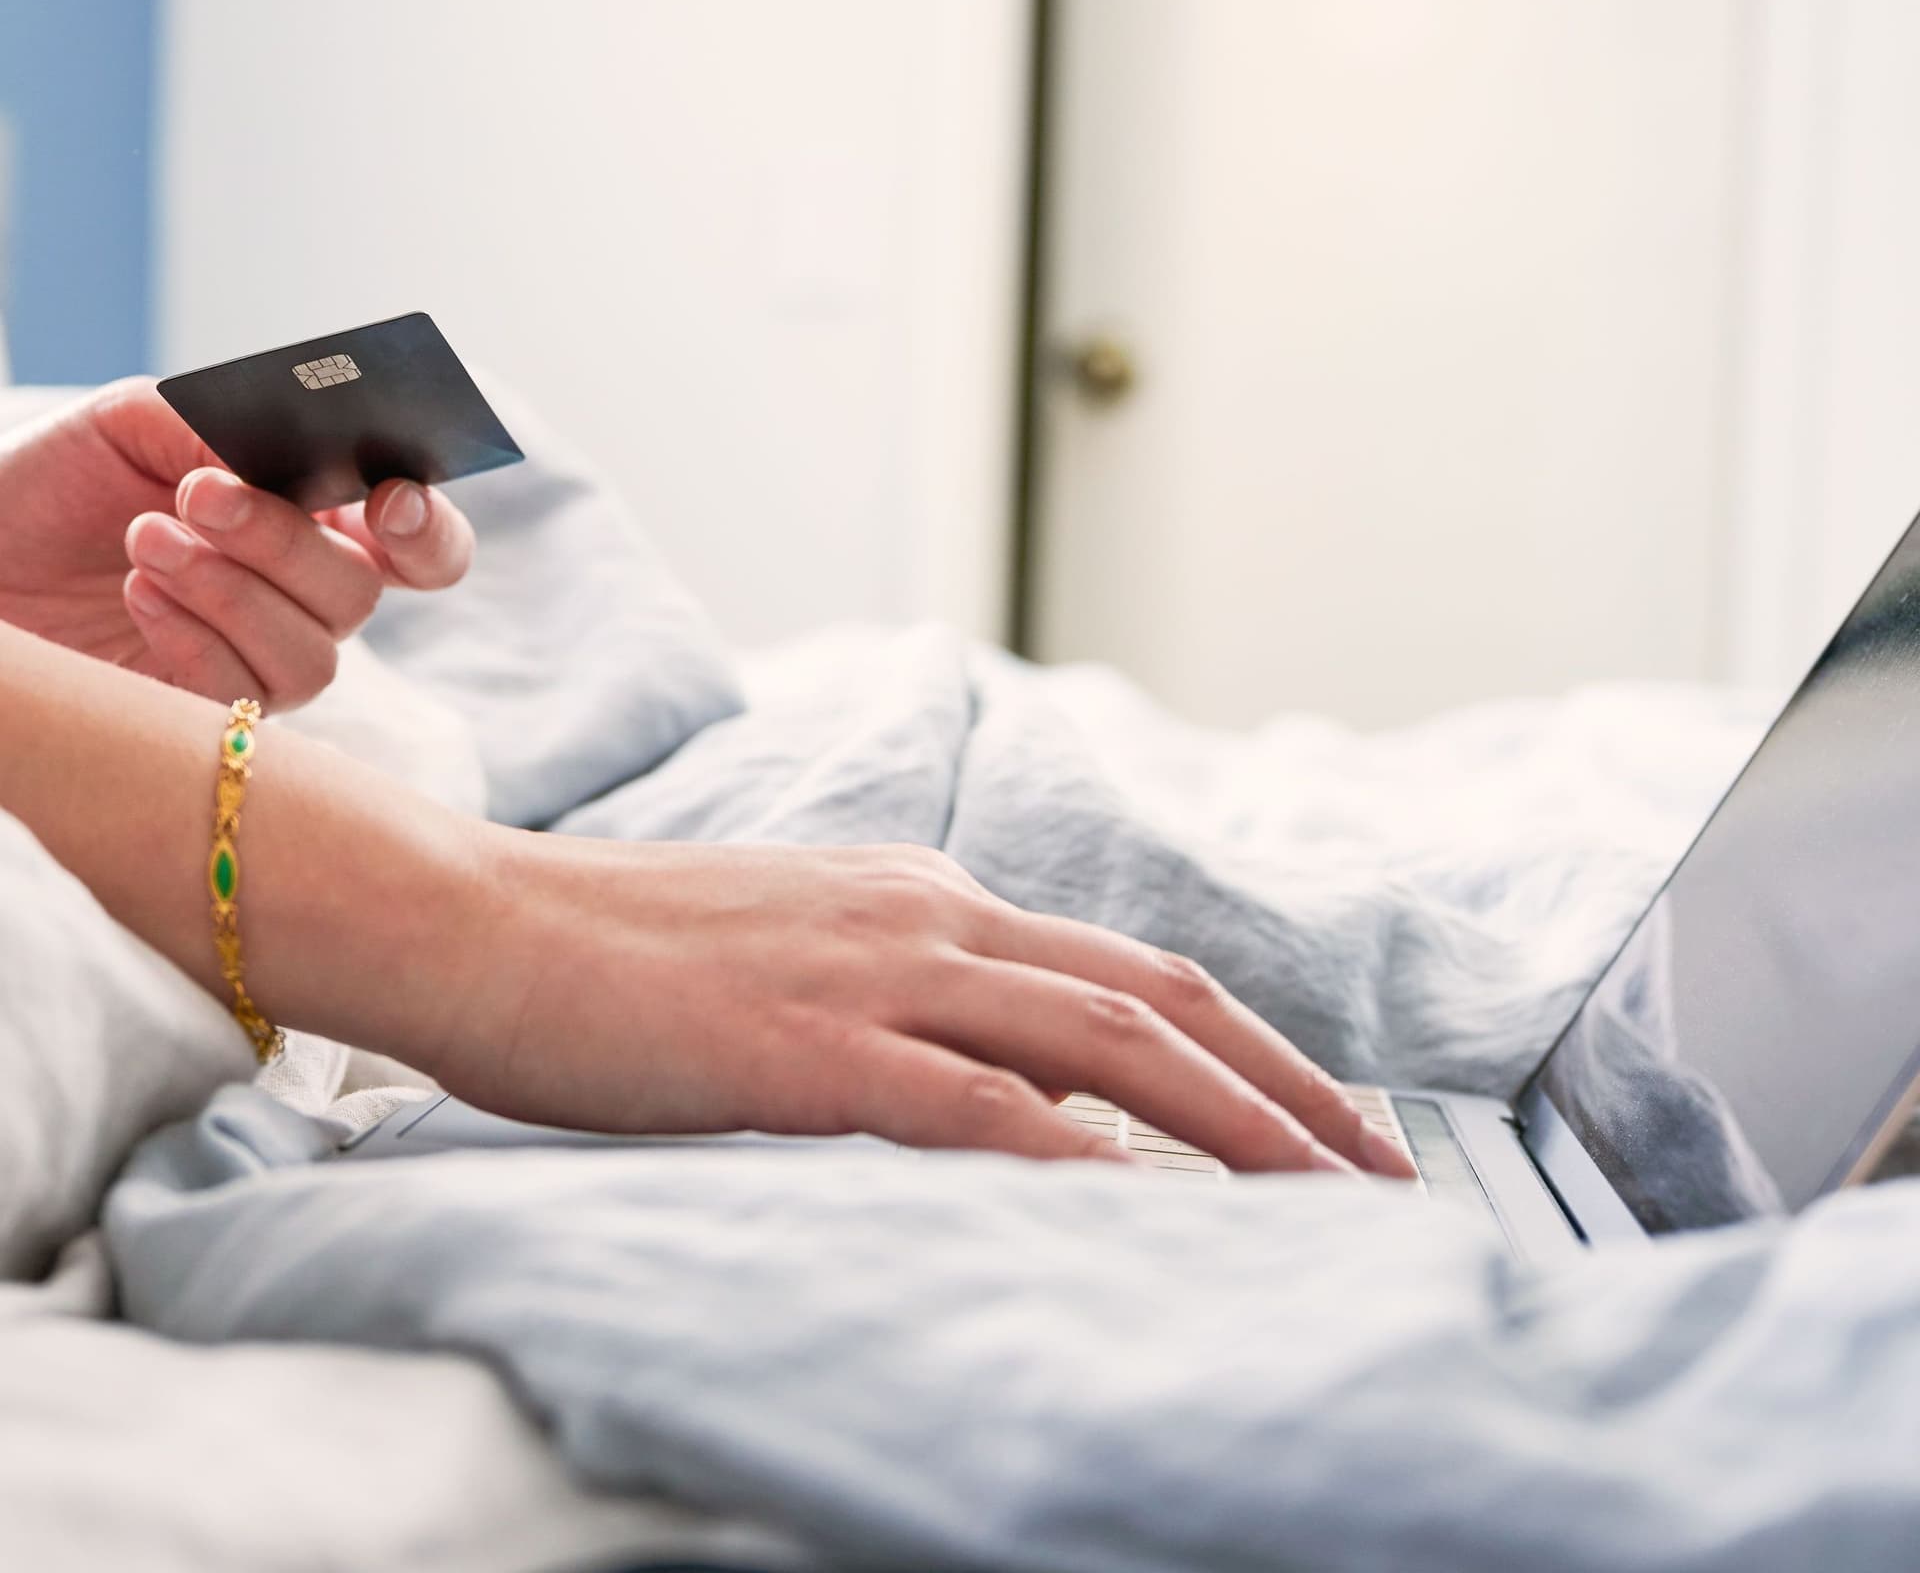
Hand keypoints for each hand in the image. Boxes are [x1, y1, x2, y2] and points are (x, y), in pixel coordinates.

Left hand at [0, 377, 472, 710]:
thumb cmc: (52, 486)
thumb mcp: (133, 420)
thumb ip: (218, 422)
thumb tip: (278, 455)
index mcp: (315, 519)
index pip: (423, 546)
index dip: (428, 532)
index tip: (386, 504)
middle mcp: (305, 598)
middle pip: (361, 592)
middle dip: (282, 540)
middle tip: (197, 495)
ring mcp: (263, 661)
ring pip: (314, 656)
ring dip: (230, 592)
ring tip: (146, 541)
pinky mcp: (212, 719)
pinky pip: (246, 697)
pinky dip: (193, 640)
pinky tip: (138, 593)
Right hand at [430, 837, 1419, 1177]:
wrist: (484, 922)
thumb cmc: (628, 953)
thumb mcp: (802, 952)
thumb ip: (910, 998)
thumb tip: (1011, 1084)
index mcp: (933, 898)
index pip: (1128, 972)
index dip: (1248, 1047)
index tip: (1327, 1123)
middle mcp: (931, 917)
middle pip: (1154, 999)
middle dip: (1289, 1088)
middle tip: (1388, 1175)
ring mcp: (874, 974)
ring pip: (1098, 1044)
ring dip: (1230, 1122)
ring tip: (1325, 1203)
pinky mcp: (804, 1044)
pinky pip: (970, 1103)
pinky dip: (1074, 1155)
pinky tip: (1147, 1209)